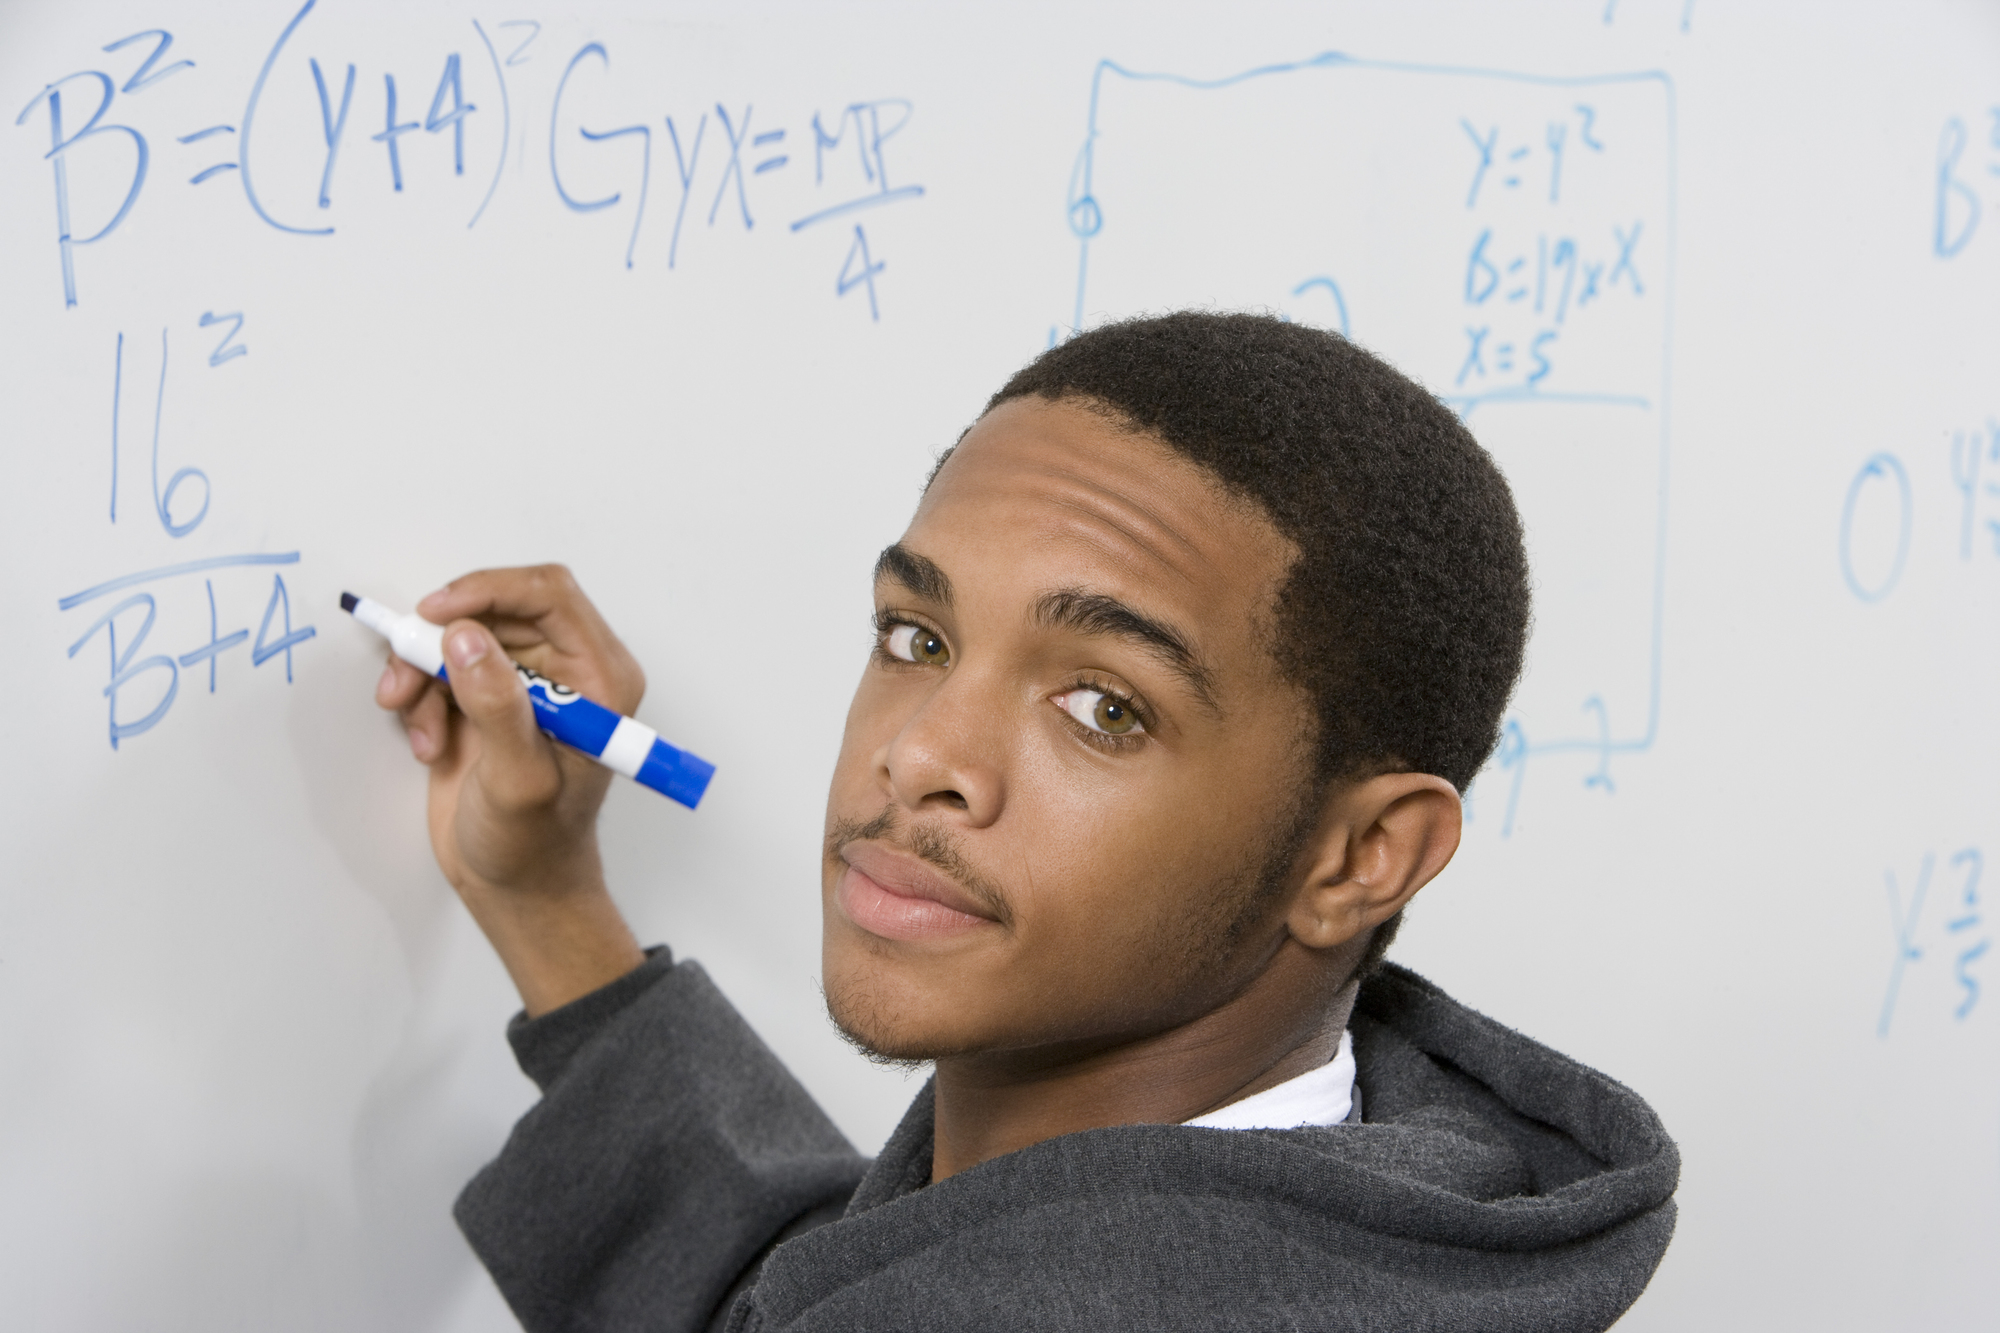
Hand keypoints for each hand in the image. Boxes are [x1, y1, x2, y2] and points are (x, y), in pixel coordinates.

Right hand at [376, 564, 647, 1014]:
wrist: (515, 886)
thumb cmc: (534, 844)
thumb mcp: (517, 779)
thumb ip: (496, 705)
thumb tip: (466, 638)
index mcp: (600, 678)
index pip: (550, 594)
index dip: (490, 590)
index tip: (436, 614)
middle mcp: (569, 670)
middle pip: (497, 607)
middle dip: (442, 640)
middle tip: (406, 675)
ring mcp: (526, 681)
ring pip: (461, 635)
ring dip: (423, 673)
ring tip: (415, 726)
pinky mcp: (488, 696)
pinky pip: (443, 665)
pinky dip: (420, 695)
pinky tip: (425, 742)